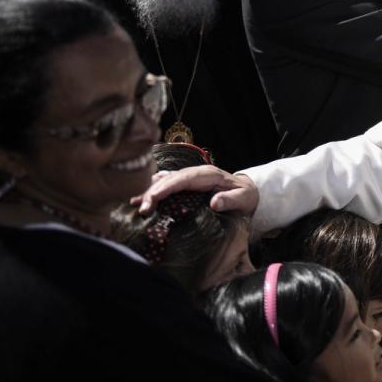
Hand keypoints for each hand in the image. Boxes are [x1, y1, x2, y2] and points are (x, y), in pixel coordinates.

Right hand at [134, 164, 259, 214]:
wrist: (247, 192)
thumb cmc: (246, 196)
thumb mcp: (244, 199)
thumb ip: (231, 200)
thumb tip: (215, 202)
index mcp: (208, 174)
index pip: (183, 178)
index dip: (167, 187)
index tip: (153, 198)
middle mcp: (196, 173)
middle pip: (170, 179)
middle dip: (153, 192)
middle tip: (141, 208)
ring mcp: (189, 178)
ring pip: (165, 181)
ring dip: (149, 191)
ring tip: (134, 203)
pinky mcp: (185, 185)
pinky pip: (166, 185)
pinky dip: (153, 191)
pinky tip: (139, 197)